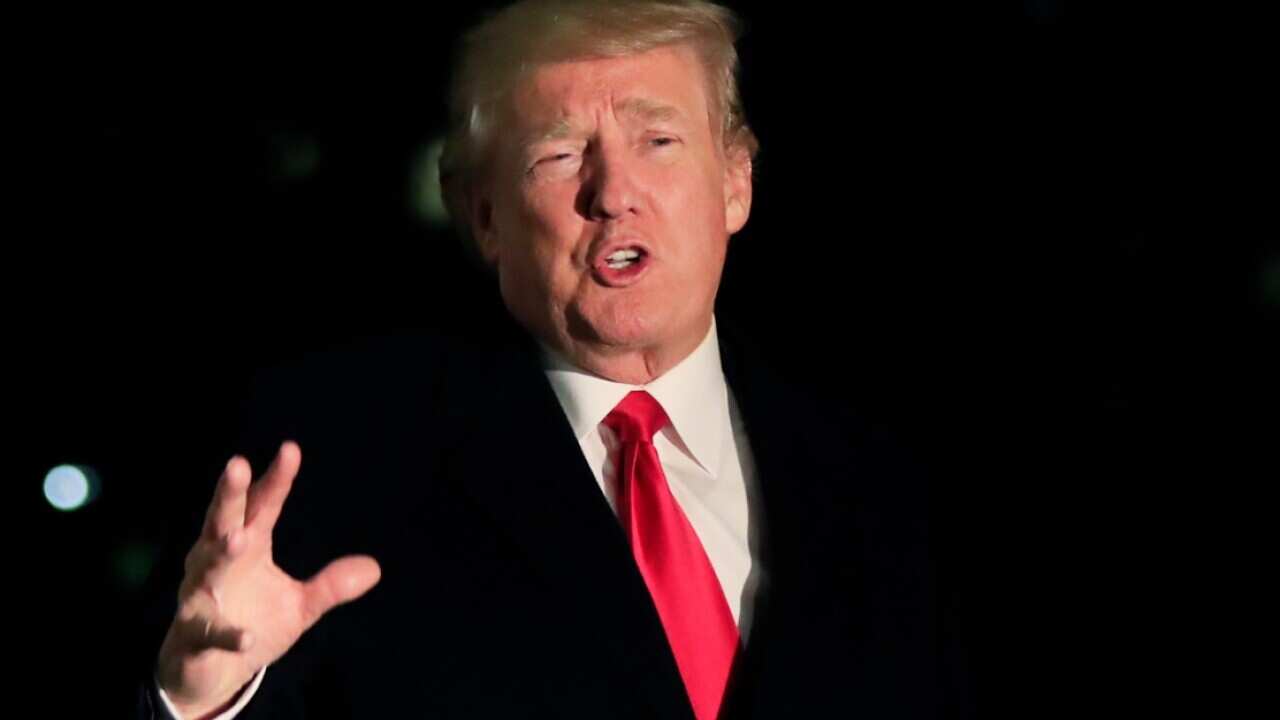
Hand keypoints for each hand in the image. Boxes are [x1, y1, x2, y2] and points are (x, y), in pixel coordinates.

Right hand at [155, 441, 380, 717]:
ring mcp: (201, 597)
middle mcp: (218, 563)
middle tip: (236, 464)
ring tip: (239, 539)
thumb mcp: (299, 606)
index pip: (262, 506)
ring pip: (209, 568)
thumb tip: (375, 567)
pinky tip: (246, 637)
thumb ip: (330, 585)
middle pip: (224, 521)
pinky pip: (210, 633)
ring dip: (222, 554)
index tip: (290, 450)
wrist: (208, 674)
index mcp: (248, 547)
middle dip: (229, 495)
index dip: (275, 479)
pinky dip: (228, 635)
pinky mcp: (195, 635)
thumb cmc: (251, 623)